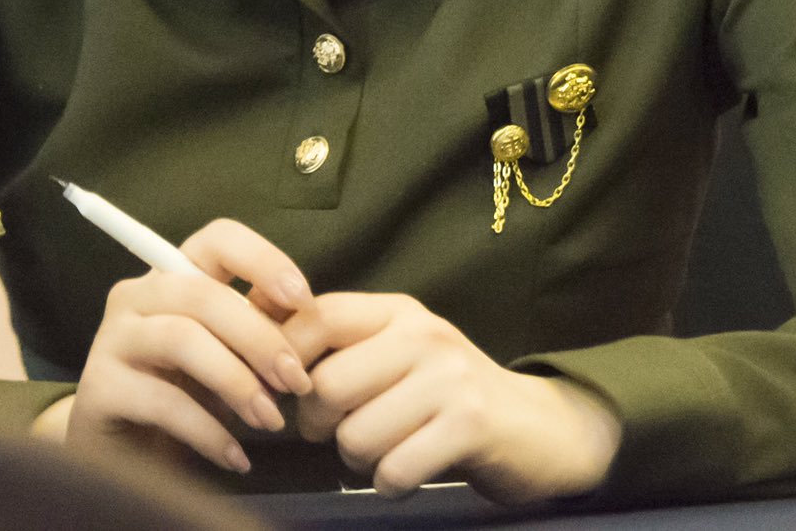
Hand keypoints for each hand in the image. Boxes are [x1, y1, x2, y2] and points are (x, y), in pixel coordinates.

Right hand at [67, 219, 317, 476]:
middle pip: (203, 295)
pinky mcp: (98, 388)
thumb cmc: (185, 397)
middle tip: (296, 383)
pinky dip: (209, 432)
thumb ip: (259, 328)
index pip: (218, 239)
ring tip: (270, 421)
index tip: (303, 301)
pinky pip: (163, 401)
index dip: (264, 260)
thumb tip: (304, 316)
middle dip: (260, 338)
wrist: (122, 460)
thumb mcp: (228, 357)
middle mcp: (136, 295)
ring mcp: (112, 339)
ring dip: (237, 382)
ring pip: (181, 339)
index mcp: (174, 276)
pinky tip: (236, 458)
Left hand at [283, 292, 622, 501]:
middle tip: (337, 434)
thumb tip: (257, 330)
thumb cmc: (447, 395)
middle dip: (319, 426)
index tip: (284, 392)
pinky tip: (406, 473)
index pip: (317, 316)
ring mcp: (448, 377)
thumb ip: (342, 344)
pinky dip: (389, 484)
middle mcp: (423, 334)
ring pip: (355, 435)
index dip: (284, 357)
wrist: (538, 428)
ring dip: (357, 461)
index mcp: (398, 312)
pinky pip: (394, 469)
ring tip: (382, 452)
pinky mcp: (469, 424)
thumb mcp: (399, 353)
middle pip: (328, 386)